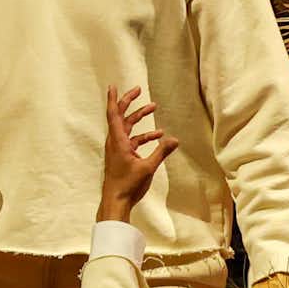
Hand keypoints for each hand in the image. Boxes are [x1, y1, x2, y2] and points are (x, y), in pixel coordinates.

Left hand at [99, 84, 177, 222]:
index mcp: (118, 141)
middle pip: (121, 116)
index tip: (113, 86)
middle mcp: (115, 142)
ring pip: (127, 128)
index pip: (114, 114)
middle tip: (139, 90)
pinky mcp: (121, 156)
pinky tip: (157, 136)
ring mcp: (117, 149)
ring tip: (153, 108)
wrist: (115, 201)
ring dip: (139, 118)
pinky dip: (143, 136)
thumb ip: (161, 152)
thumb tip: (175, 139)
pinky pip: (132, 140)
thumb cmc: (128, 185)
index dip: (114, 99)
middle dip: (130, 102)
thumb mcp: (148, 167)